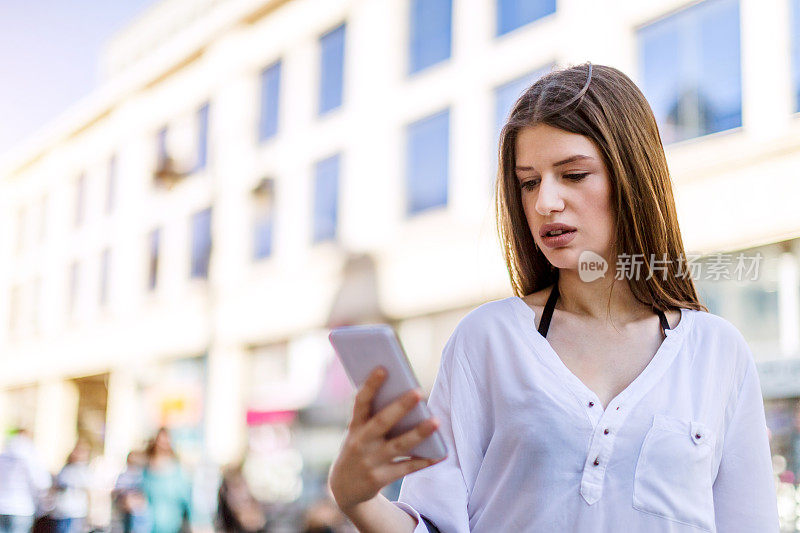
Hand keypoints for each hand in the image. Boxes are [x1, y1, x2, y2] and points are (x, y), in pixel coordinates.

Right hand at [328, 367, 445, 512]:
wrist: (343, 488)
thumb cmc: (359, 448)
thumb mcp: (358, 432)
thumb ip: (376, 417)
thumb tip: (408, 398)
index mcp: (354, 426)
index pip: (361, 402)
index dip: (371, 385)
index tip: (383, 368)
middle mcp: (360, 442)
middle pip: (382, 422)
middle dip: (400, 407)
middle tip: (418, 391)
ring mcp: (370, 461)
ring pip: (398, 446)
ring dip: (418, 433)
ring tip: (436, 421)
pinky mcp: (379, 478)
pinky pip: (406, 468)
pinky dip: (424, 461)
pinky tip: (440, 454)